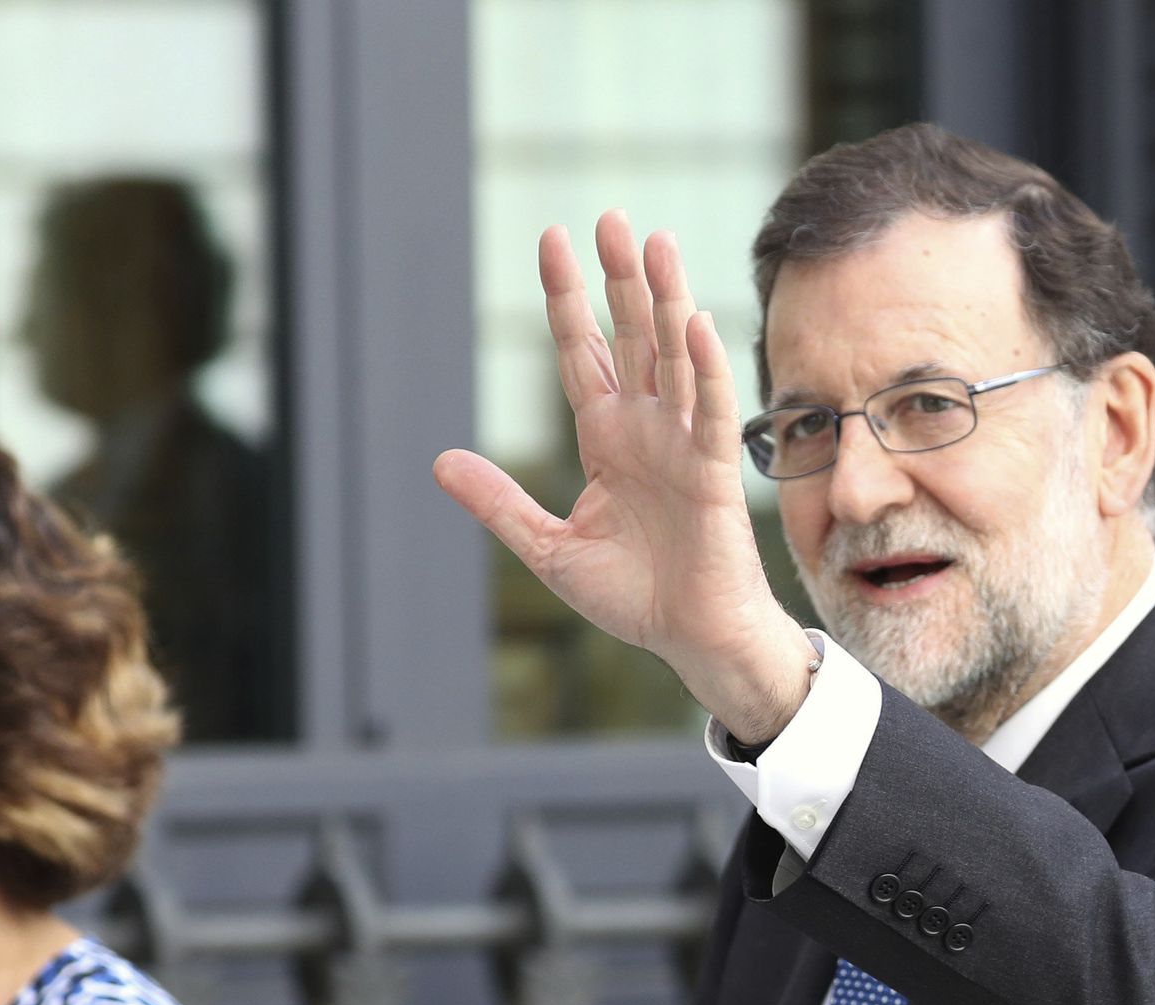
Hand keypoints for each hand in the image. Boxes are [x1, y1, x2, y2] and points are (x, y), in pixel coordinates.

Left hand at [433, 212, 815, 743]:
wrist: (688, 637)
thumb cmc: (632, 596)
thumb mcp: (549, 548)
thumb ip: (500, 504)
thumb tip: (440, 462)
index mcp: (605, 439)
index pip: (583, 352)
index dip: (567, 299)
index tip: (551, 240)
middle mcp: (645, 429)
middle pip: (632, 337)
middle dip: (620, 279)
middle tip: (610, 216)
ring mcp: (682, 444)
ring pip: (674, 358)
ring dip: (667, 301)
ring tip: (656, 243)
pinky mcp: (714, 471)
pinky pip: (711, 411)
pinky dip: (705, 369)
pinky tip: (695, 322)